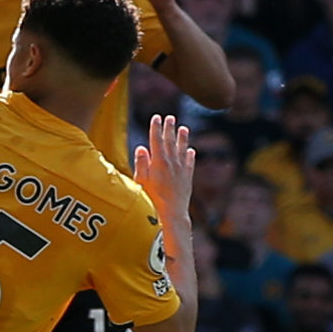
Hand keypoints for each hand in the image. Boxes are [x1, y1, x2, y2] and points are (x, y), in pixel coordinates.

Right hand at [132, 116, 195, 236]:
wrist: (172, 213)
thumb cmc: (152, 199)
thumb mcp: (141, 181)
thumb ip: (141, 163)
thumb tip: (141, 148)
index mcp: (159, 162)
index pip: (156, 140)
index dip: (156, 128)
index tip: (156, 117)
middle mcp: (172, 163)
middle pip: (171, 142)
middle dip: (170, 129)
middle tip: (170, 118)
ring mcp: (181, 170)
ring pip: (182, 150)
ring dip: (183, 139)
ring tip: (184, 128)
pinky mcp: (187, 179)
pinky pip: (190, 163)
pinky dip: (190, 156)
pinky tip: (191, 151)